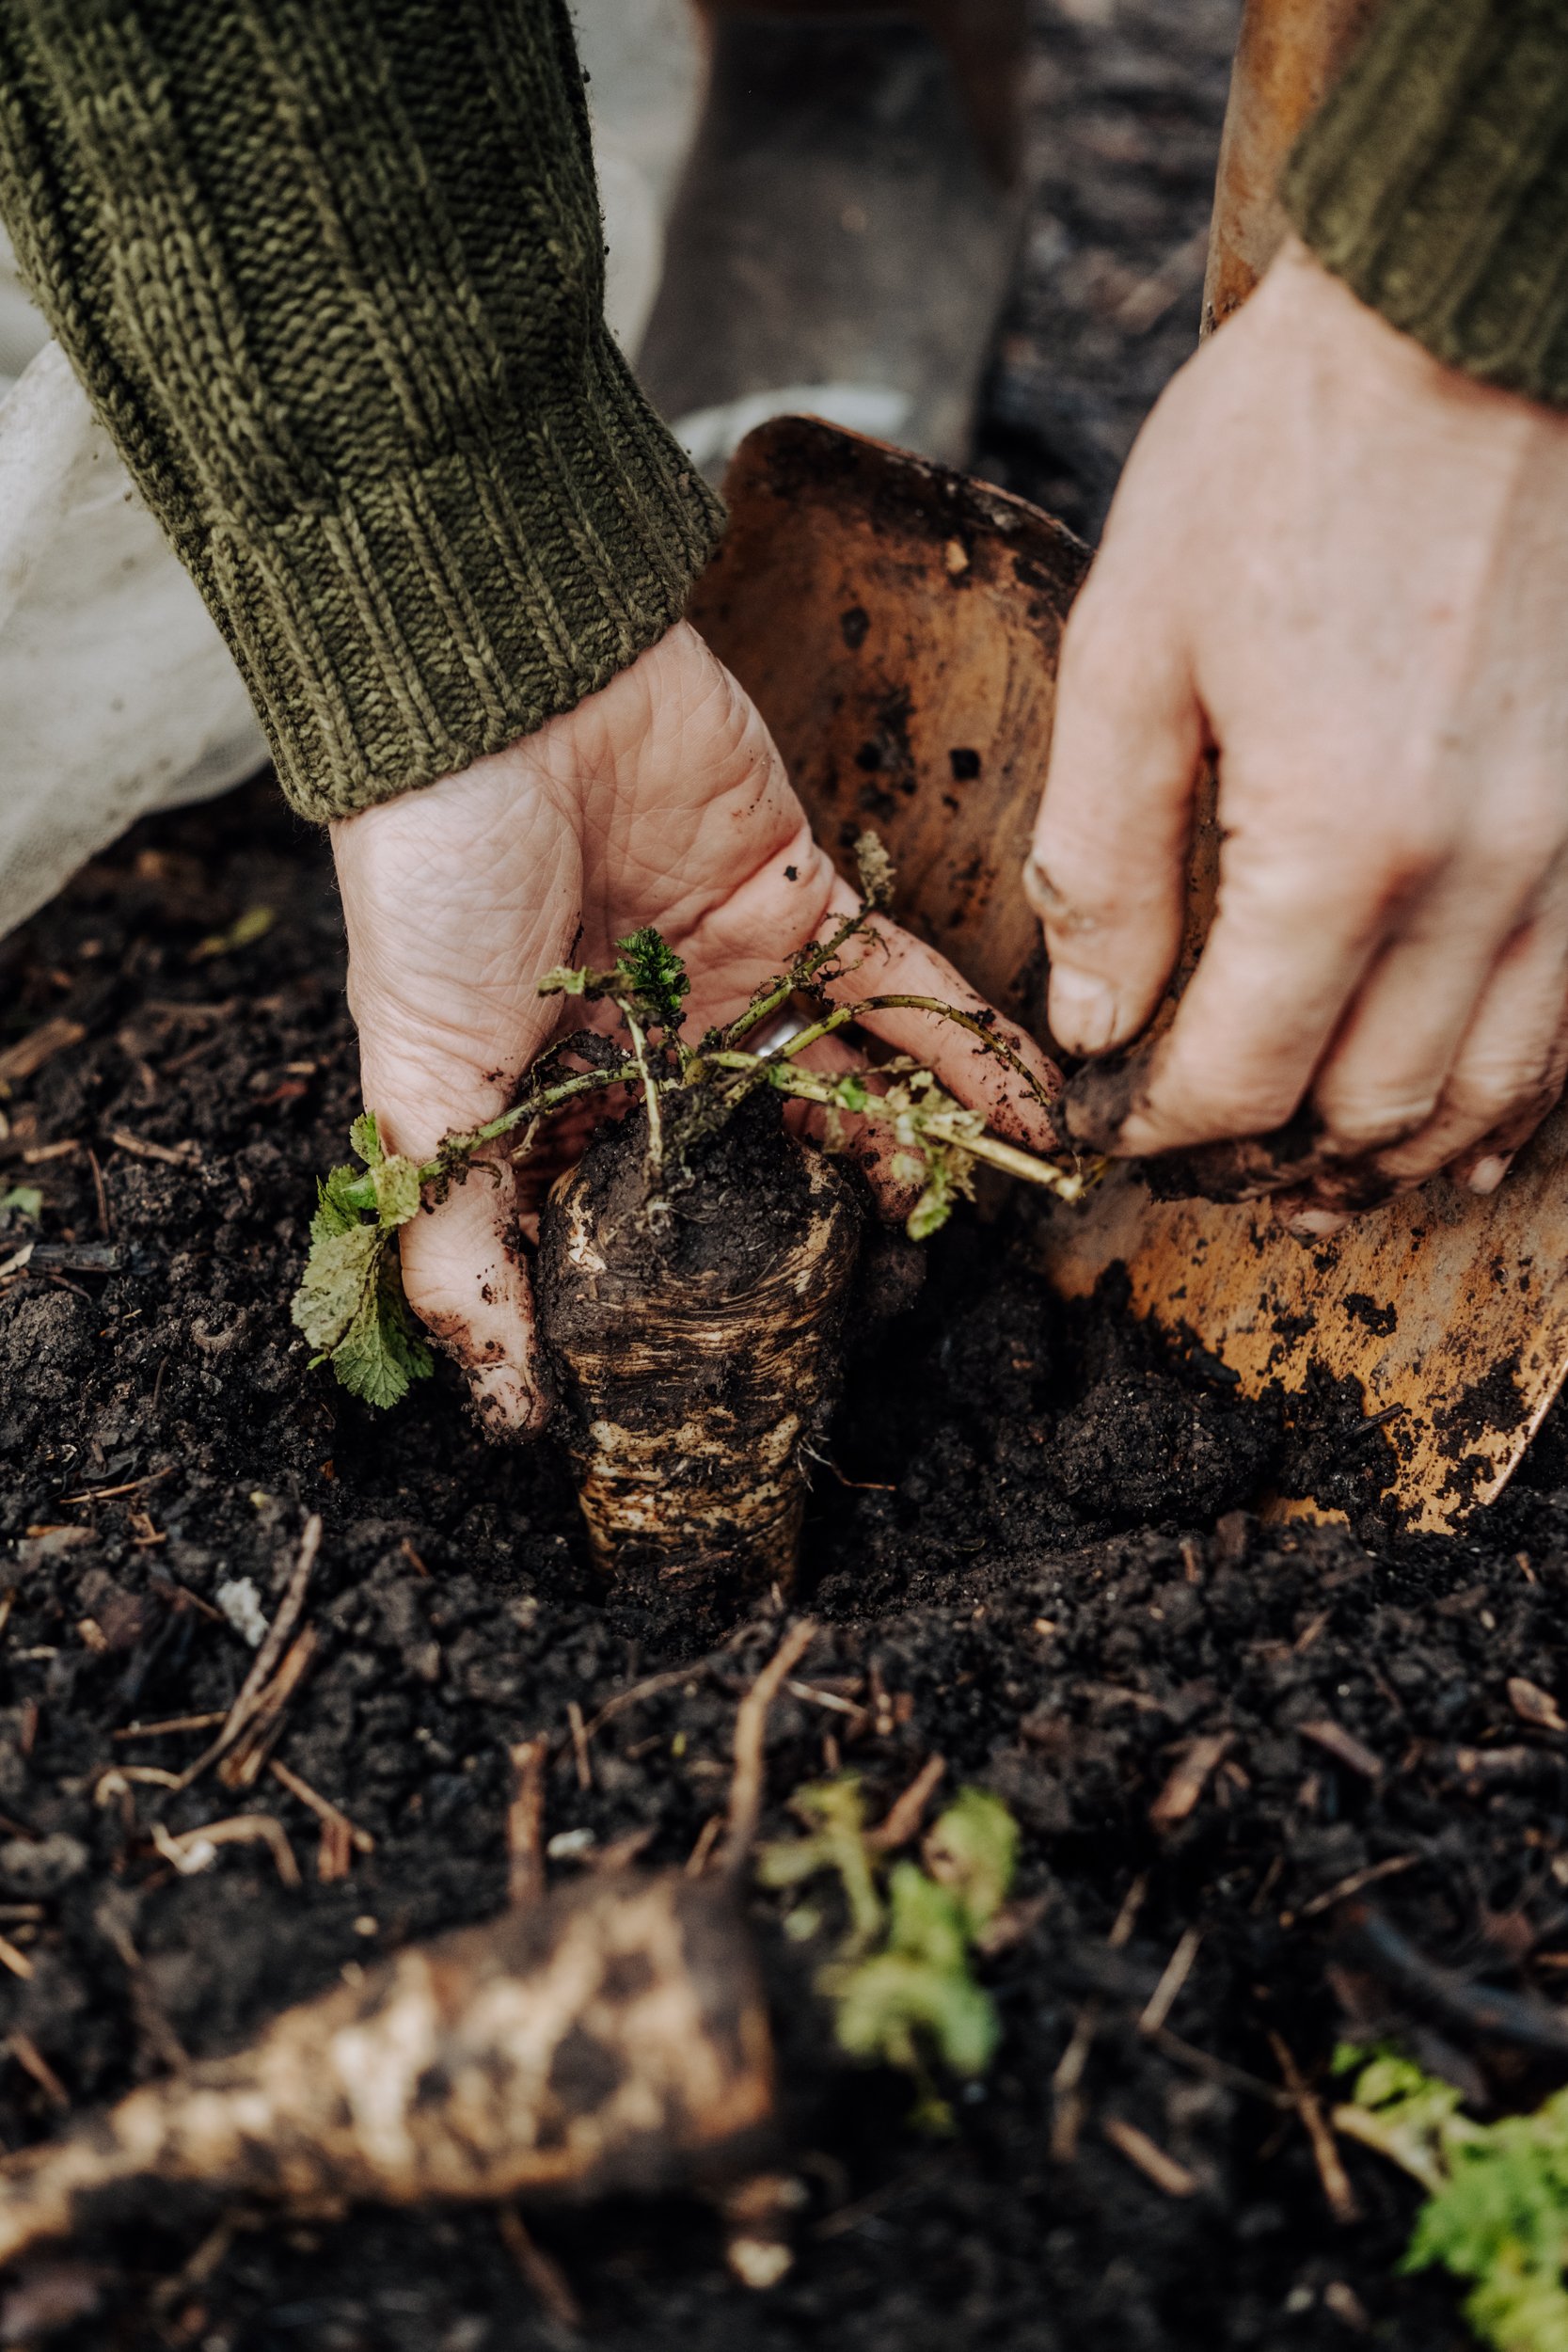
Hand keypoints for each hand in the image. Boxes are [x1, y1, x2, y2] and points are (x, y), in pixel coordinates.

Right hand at [333, 621, 1058, 1433]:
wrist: (499, 699)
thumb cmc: (432, 889)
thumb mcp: (419, 1085)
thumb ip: (459, 1244)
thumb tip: (499, 1405)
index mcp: (552, 1101)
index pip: (636, 1222)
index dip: (690, 1295)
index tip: (751, 1373)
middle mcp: (651, 1050)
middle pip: (764, 1160)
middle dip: (829, 1225)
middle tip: (901, 1296)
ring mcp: (734, 976)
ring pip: (845, 1082)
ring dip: (919, 1147)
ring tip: (987, 1217)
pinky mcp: (803, 903)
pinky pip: (902, 991)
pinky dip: (970, 1048)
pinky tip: (1030, 1113)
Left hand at [1027, 237, 1567, 1226]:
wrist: (1472, 316)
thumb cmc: (1287, 455)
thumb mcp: (1135, 643)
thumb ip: (1103, 857)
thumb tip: (1095, 1019)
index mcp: (1340, 842)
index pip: (1245, 1074)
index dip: (1166, 1125)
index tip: (1118, 1122)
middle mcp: (1483, 874)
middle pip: (1373, 1106)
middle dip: (1272, 1150)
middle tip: (1203, 1135)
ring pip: (1496, 1086)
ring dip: (1398, 1142)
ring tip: (1318, 1158)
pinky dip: (1509, 1084)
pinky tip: (1457, 1100)